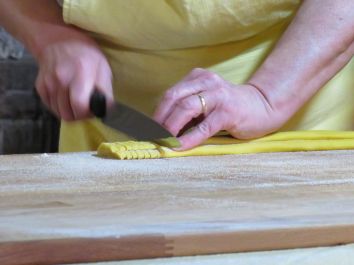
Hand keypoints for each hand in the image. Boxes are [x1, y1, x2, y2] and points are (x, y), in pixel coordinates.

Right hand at [35, 37, 112, 120]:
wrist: (58, 40)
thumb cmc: (87, 55)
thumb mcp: (103, 68)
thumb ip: (105, 90)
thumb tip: (105, 109)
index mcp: (80, 75)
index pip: (79, 105)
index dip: (87, 113)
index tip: (92, 109)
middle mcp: (61, 80)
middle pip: (68, 114)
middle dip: (79, 115)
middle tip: (85, 107)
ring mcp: (48, 83)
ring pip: (59, 113)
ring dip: (69, 112)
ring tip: (76, 102)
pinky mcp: (40, 86)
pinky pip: (50, 107)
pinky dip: (59, 107)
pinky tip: (66, 98)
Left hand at [154, 68, 284, 149]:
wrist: (262, 106)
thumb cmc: (229, 107)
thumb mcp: (205, 101)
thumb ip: (187, 108)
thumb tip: (161, 127)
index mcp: (198, 77)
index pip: (170, 94)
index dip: (156, 113)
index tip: (146, 129)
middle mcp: (206, 81)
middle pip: (173, 98)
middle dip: (158, 120)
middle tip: (150, 137)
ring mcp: (218, 95)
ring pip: (185, 109)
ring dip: (169, 128)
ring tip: (162, 141)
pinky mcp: (228, 112)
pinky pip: (203, 127)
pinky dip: (188, 138)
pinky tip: (178, 147)